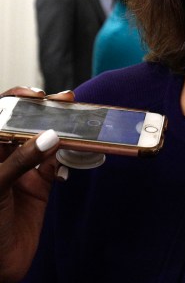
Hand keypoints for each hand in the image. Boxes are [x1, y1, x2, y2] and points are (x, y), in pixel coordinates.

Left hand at [0, 86, 69, 282]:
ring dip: (62, 131)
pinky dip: (69, 154)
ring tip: (78, 121)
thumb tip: (50, 137)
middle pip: (25, 126)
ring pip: (44, 142)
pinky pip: (58, 164)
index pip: (0, 117)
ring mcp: (22, 171)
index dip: (15, 102)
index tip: (36, 95)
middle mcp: (4, 158)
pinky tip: (78, 148)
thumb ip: (20, 161)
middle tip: (66, 102)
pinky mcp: (40, 187)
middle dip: (44, 112)